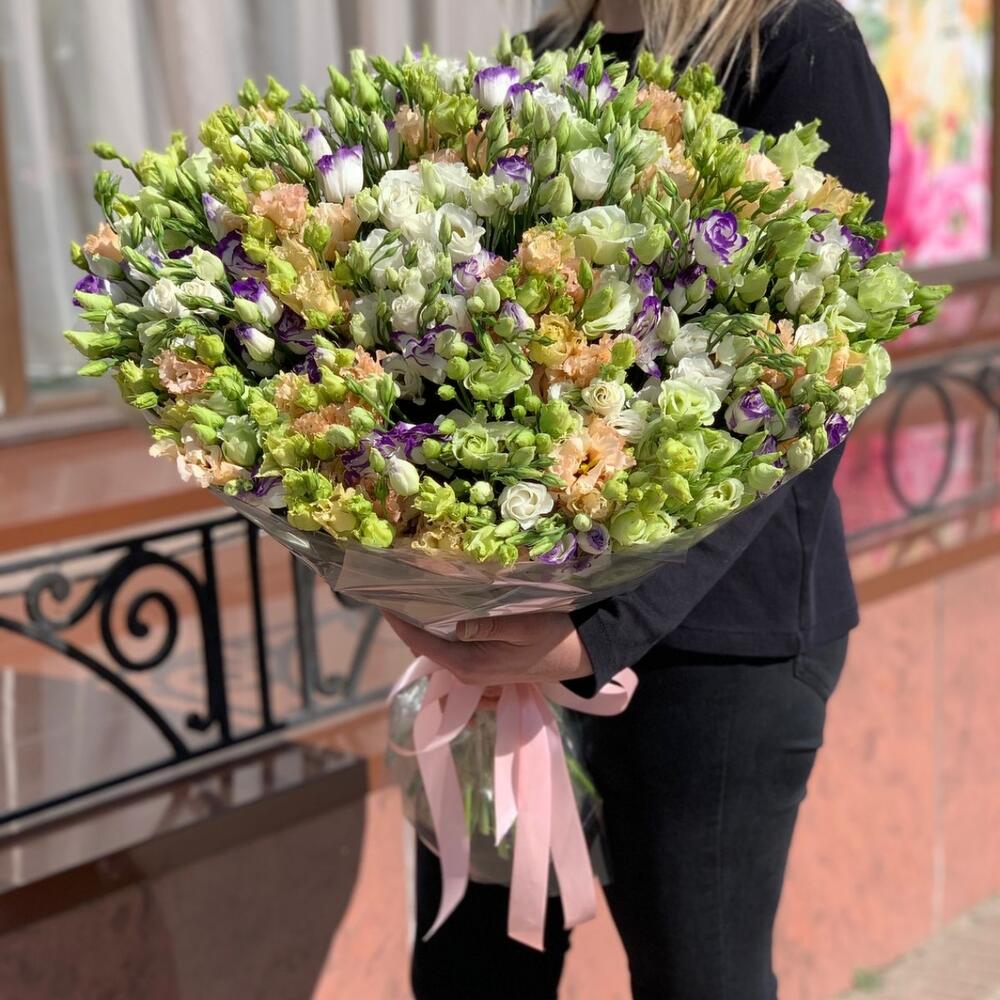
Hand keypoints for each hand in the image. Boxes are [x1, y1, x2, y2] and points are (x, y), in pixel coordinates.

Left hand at [383, 612, 593, 686]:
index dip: (397, 619)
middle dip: (407, 617)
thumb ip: (489, 626)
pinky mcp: (487, 665)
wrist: (587, 654)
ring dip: (423, 622)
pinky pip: (452, 646)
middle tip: (394, 585)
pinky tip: (440, 607)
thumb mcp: (526, 625)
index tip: (380, 595)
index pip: (420, 641)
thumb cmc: (558, 636)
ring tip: (410, 592)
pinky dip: (440, 627)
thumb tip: (454, 623)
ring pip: (437, 644)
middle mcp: (468, 672)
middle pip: (424, 644)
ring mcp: (477, 671)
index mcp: (471, 664)